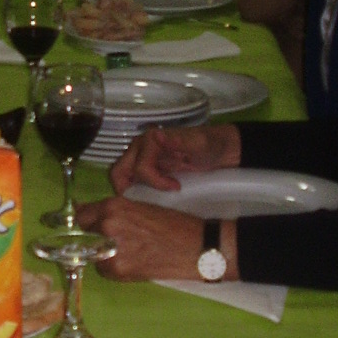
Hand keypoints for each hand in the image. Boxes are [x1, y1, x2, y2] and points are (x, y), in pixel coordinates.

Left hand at [74, 199, 237, 281]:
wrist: (197, 247)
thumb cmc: (174, 224)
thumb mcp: (142, 208)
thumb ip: (117, 212)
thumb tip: (95, 218)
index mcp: (114, 207)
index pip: (82, 214)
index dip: (86, 221)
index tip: (88, 225)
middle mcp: (107, 226)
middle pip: (84, 234)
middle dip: (95, 237)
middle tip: (115, 241)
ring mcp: (110, 249)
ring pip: (94, 254)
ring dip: (105, 254)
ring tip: (130, 253)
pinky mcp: (118, 270)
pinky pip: (105, 270)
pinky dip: (114, 268)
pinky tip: (134, 263)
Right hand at [109, 124, 241, 193]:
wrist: (217, 150)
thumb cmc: (209, 145)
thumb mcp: (199, 144)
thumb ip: (179, 141)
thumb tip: (158, 136)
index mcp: (150, 139)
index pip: (140, 167)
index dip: (156, 182)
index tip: (176, 187)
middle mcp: (139, 147)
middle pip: (119, 172)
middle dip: (129, 189)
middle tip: (150, 201)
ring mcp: (140, 158)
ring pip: (121, 178)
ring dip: (131, 192)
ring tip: (151, 201)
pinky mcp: (144, 169)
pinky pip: (130, 182)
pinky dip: (135, 193)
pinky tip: (151, 200)